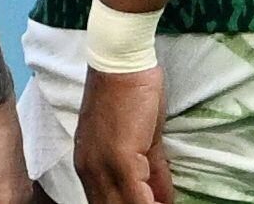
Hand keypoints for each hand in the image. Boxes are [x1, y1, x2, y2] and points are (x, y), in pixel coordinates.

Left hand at [73, 66, 169, 203]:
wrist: (121, 63)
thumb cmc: (131, 94)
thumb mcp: (141, 142)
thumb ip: (151, 172)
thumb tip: (164, 200)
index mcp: (90, 166)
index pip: (107, 202)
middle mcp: (90, 170)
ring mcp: (101, 166)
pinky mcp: (119, 159)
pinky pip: (138, 197)